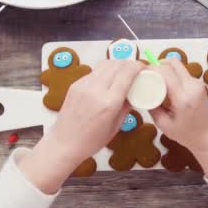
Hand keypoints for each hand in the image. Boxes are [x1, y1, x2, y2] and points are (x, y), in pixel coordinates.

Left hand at [20, 60, 142, 192]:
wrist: (63, 143)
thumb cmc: (91, 141)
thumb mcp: (115, 126)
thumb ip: (126, 106)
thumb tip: (134, 93)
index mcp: (109, 102)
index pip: (127, 73)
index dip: (138, 67)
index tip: (144, 68)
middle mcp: (96, 89)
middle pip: (117, 64)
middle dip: (129, 64)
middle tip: (136, 70)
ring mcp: (83, 85)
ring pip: (105, 64)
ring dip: (117, 65)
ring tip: (123, 73)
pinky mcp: (75, 84)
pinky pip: (95, 71)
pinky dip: (105, 71)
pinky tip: (108, 80)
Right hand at [149, 59, 207, 177]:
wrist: (206, 137)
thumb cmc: (185, 134)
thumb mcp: (162, 124)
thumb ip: (151, 106)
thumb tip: (141, 90)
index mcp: (183, 98)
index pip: (166, 72)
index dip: (151, 69)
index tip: (141, 74)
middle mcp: (193, 87)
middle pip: (173, 62)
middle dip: (157, 65)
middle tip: (147, 74)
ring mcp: (198, 83)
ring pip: (177, 65)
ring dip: (165, 69)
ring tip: (155, 80)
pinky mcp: (198, 83)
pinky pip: (182, 72)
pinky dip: (171, 74)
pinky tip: (165, 85)